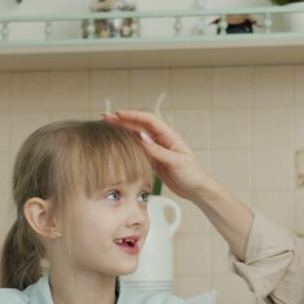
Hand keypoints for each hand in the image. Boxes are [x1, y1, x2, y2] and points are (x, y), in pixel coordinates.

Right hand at [103, 110, 217, 200]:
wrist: (198, 190)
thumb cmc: (193, 174)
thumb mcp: (175, 162)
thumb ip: (158, 151)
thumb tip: (141, 137)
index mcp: (170, 136)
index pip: (148, 121)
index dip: (133, 116)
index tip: (118, 114)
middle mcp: (162, 140)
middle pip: (139, 127)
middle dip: (123, 121)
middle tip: (105, 117)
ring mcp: (157, 150)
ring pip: (137, 137)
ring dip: (123, 131)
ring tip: (107, 127)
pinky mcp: (154, 161)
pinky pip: (138, 150)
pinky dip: (127, 145)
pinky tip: (117, 143)